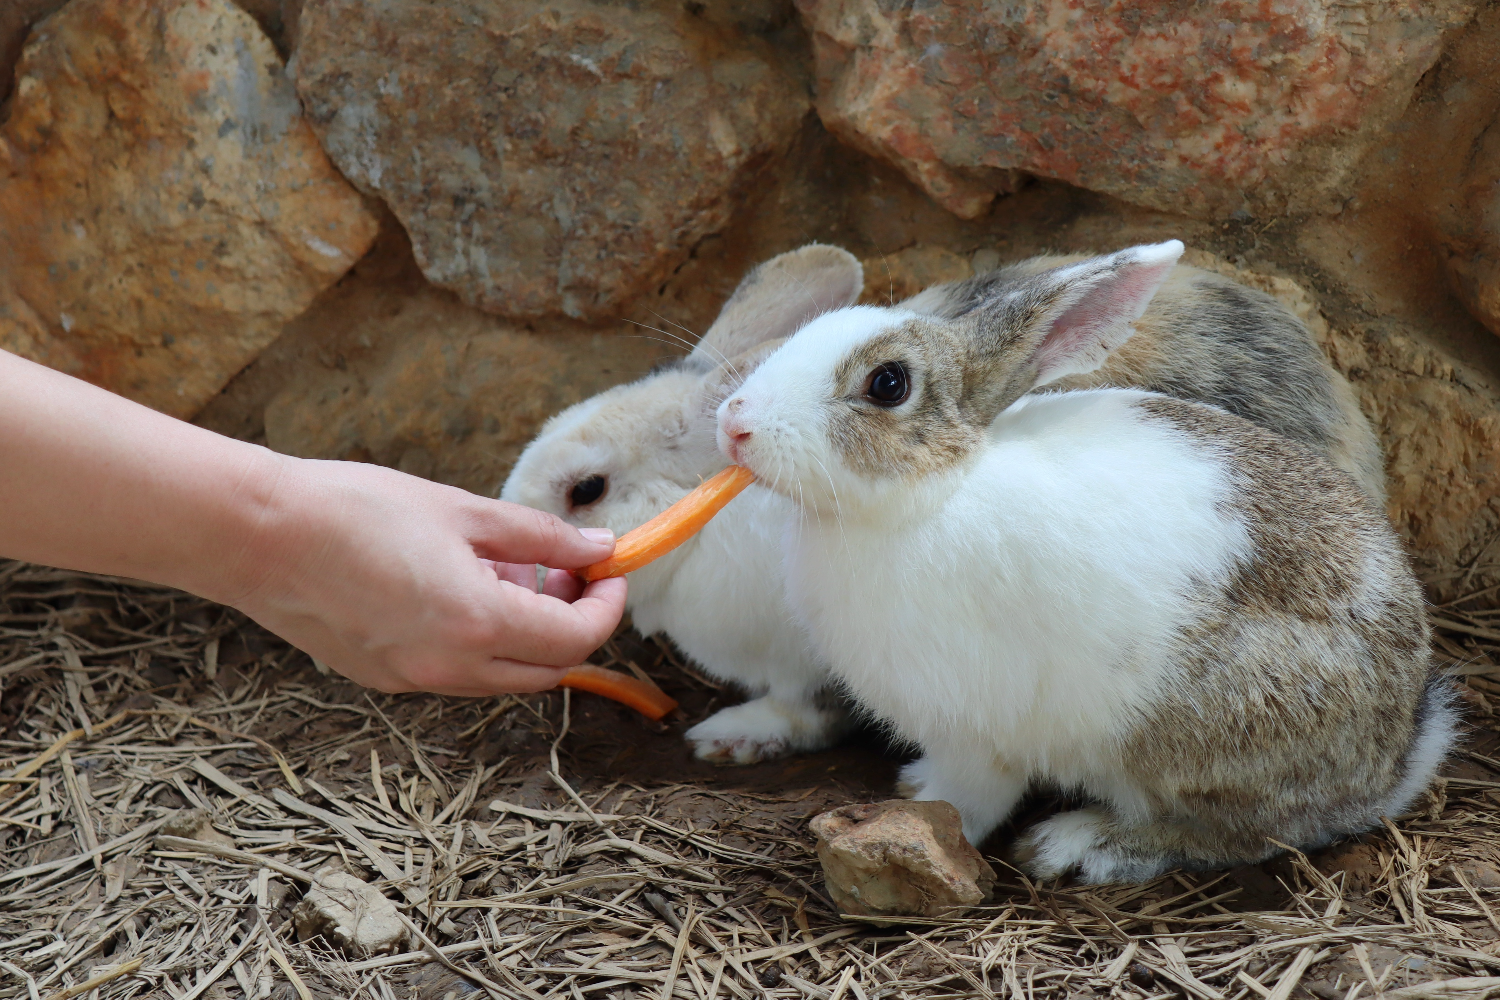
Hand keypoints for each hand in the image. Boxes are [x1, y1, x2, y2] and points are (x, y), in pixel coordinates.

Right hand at [225, 457, 626, 695]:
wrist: (256, 535)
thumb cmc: (356, 509)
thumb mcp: (462, 512)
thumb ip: (539, 537)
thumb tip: (599, 547)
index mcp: (478, 623)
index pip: (576, 638)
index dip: (605, 606)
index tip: (608, 570)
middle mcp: (450, 668)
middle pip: (547, 669)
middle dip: (572, 623)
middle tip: (567, 570)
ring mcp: (413, 681)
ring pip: (502, 675)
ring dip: (527, 634)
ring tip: (510, 571)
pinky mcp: (383, 678)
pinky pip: (458, 672)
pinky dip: (482, 641)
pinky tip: (461, 587)